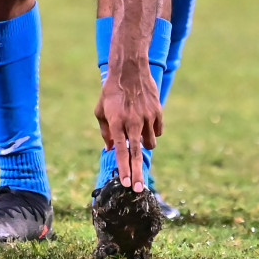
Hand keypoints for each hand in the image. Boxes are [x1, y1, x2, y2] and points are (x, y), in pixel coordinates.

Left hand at [96, 60, 162, 191]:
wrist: (129, 69)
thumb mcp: (101, 111)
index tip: (125, 185)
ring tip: (137, 134)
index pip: (121, 152)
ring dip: (144, 146)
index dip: (123, 170)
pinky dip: (152, 132)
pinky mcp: (157, 112)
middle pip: (136, 155)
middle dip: (137, 174)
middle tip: (138, 190)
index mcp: (116, 123)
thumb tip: (110, 150)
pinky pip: (158, 131)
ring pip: (150, 144)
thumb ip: (105, 132)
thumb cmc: (111, 91)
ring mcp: (147, 117)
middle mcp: (132, 122)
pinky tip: (145, 122)